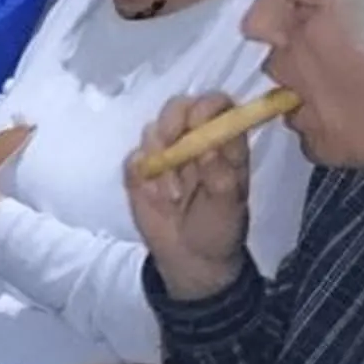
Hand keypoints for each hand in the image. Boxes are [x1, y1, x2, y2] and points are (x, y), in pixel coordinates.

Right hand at [125, 93, 252, 299]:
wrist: (191, 258)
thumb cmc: (219, 227)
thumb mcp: (229, 205)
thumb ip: (221, 175)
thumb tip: (207, 147)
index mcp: (223, 142)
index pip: (216, 105)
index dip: (206, 106)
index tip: (198, 123)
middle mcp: (193, 139)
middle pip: (179, 106)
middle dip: (173, 123)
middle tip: (174, 147)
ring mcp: (165, 152)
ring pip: (152, 130)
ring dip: (160, 160)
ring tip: (173, 196)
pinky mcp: (140, 169)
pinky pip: (134, 157)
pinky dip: (142, 174)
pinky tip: (155, 197)